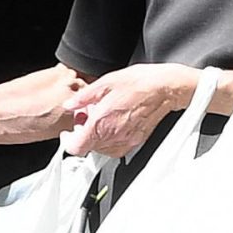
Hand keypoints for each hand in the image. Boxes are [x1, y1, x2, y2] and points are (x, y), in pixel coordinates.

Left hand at [69, 64, 189, 157]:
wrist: (164, 88)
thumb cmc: (139, 83)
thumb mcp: (105, 83)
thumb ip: (83, 97)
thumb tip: (70, 105)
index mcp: (101, 124)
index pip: (76, 148)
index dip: (68, 142)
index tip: (68, 132)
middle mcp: (113, 137)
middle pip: (88, 147)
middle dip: (83, 133)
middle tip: (87, 116)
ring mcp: (125, 141)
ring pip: (101, 149)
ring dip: (96, 136)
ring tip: (102, 116)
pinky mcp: (135, 142)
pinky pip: (115, 147)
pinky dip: (109, 138)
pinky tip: (113, 122)